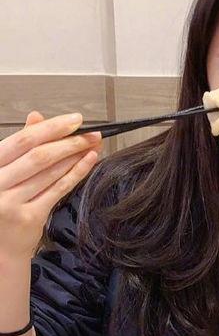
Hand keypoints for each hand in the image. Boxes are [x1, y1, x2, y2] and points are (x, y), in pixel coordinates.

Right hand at [0, 111, 101, 261]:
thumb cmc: (0, 204)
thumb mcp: (2, 171)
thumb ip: (19, 146)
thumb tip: (36, 117)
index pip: (22, 140)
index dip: (51, 128)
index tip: (74, 120)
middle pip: (39, 156)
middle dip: (69, 141)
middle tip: (91, 133)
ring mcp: (13, 203)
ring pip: (50, 173)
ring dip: (75, 156)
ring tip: (92, 144)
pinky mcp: (30, 218)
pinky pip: (58, 190)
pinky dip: (76, 173)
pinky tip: (89, 161)